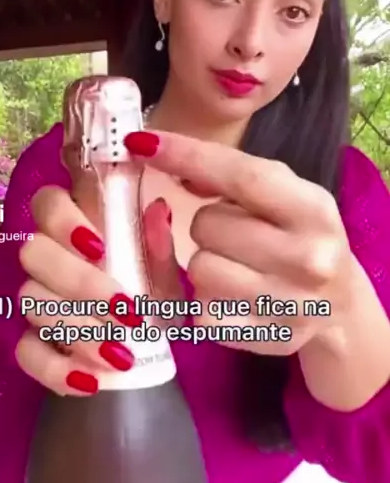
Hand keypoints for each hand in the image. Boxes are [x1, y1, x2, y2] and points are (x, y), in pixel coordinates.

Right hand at [16, 186, 176, 394]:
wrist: (152, 344)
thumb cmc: (152, 293)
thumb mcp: (164, 272)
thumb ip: (157, 244)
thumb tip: (158, 211)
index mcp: (78, 226)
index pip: (48, 202)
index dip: (63, 219)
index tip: (100, 247)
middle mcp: (47, 256)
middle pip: (34, 252)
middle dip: (80, 284)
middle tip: (126, 313)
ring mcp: (33, 298)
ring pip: (32, 302)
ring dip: (78, 330)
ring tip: (121, 357)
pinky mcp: (31, 340)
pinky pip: (26, 353)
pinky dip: (56, 370)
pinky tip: (90, 383)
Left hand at [124, 130, 356, 355]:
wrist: (339, 307)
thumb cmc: (299, 238)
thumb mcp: (284, 196)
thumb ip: (231, 177)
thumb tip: (166, 158)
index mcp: (313, 210)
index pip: (242, 176)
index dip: (187, 157)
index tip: (143, 144)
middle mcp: (307, 258)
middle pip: (207, 225)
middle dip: (207, 223)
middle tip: (234, 233)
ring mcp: (285, 303)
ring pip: (198, 269)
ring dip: (205, 263)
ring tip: (235, 264)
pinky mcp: (260, 338)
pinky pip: (200, 310)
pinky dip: (207, 299)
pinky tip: (234, 295)